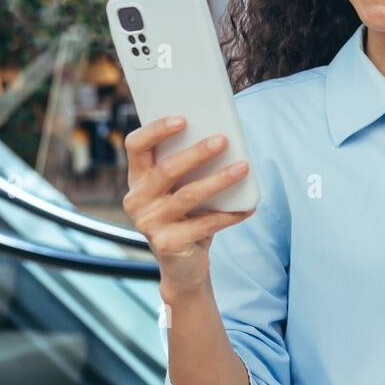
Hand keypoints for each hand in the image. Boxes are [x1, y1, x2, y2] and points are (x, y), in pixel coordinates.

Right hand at [121, 116, 254, 295]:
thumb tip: (223, 138)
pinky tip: (248, 207)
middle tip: (223, 140)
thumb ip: (190, 167)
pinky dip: (229, 214)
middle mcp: (137, 200)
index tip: (183, 119)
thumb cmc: (186, 217)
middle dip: (197, 152)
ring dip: (219, 180)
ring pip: (188, 195)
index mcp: (138, 179)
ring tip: (243, 168)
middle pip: (166, 169)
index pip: (136, 146)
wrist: (182, 265)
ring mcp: (149, 223)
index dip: (156, 130)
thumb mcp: (182, 188)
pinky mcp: (167, 244)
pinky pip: (204, 224)